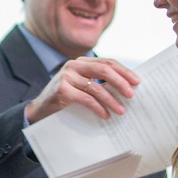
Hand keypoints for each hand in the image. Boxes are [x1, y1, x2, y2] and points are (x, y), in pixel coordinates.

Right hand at [25, 58, 139, 123]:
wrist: (40, 109)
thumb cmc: (65, 99)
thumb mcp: (81, 85)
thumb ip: (97, 82)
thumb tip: (126, 88)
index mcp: (81, 62)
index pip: (107, 62)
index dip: (124, 71)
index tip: (137, 82)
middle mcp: (73, 65)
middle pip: (104, 70)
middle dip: (121, 83)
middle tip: (132, 95)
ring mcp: (66, 77)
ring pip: (97, 87)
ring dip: (112, 100)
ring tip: (122, 110)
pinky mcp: (62, 90)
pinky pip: (86, 99)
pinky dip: (99, 108)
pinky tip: (106, 115)